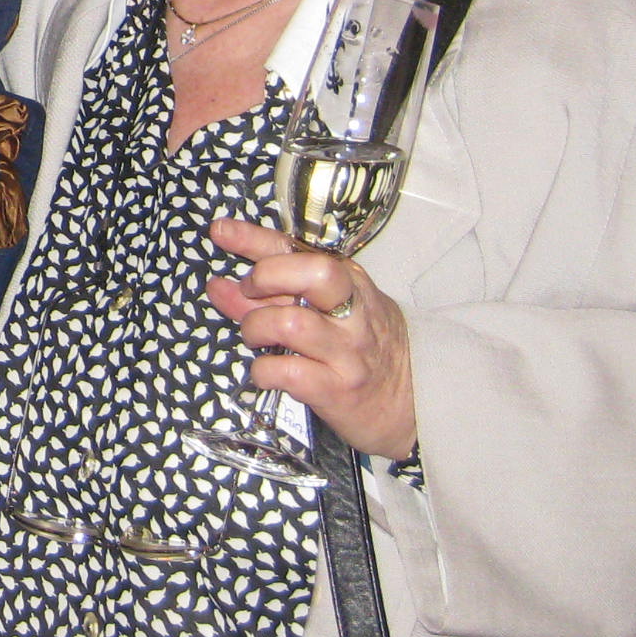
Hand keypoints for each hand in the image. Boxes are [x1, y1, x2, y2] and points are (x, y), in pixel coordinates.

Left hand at [203, 217, 416, 461]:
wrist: (415, 405)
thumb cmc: (364, 352)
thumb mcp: (326, 314)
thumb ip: (272, 299)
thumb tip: (219, 286)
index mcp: (349, 283)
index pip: (299, 249)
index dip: (255, 238)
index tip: (221, 231)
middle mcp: (352, 312)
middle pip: (314, 273)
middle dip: (267, 276)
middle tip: (250, 292)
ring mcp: (347, 351)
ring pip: (291, 323)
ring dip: (257, 328)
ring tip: (256, 338)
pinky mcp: (339, 390)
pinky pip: (287, 371)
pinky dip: (263, 371)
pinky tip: (266, 372)